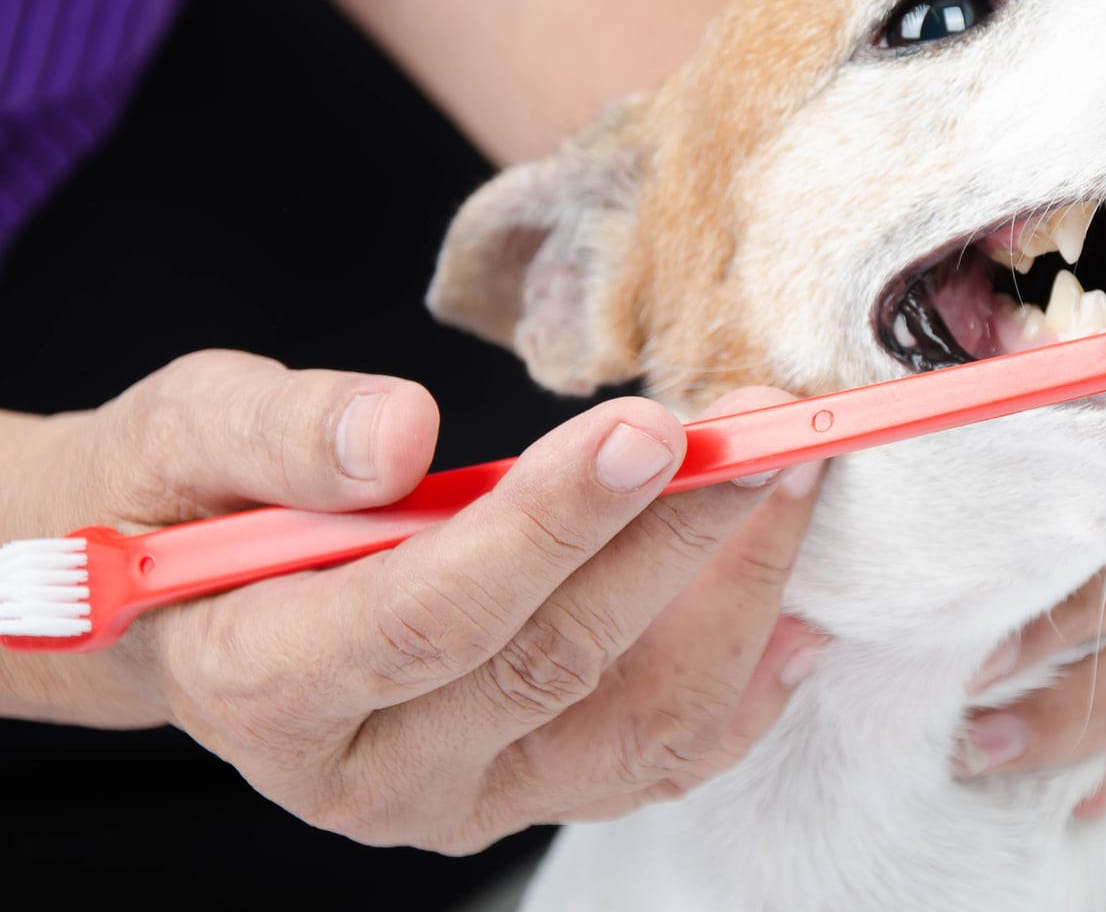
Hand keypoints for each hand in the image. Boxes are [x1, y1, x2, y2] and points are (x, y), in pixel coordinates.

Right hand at [0, 351, 826, 851]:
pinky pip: (659, 761)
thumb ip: (275, 435)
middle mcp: (370, 774)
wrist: (184, 606)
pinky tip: (800, 610)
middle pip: (554, 663)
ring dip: (737, 603)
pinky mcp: (530, 793)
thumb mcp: (181, 433)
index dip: (547, 527)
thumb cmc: (184, 503)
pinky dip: (744, 689)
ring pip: (633, 726)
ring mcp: (463, 799)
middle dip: (678, 536)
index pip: (429, 617)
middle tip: (767, 430)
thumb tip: (398, 436)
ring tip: (798, 485)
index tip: (651, 430)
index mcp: (265, 684)